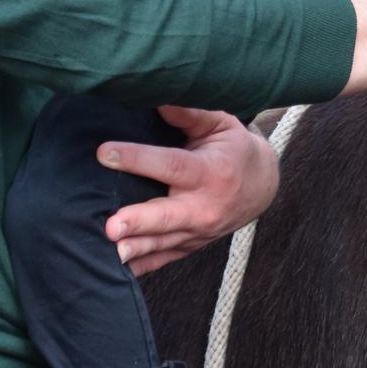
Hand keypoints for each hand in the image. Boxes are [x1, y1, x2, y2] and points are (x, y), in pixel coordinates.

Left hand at [97, 104, 279, 273]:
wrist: (262, 187)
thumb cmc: (234, 149)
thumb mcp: (221, 124)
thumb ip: (189, 113)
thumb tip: (157, 97)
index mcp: (210, 172)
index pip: (170, 165)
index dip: (137, 158)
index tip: (104, 152)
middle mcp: (205, 206)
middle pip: (167, 216)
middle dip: (139, 222)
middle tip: (111, 226)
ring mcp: (198, 231)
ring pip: (163, 243)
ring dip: (136, 248)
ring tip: (110, 252)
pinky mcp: (190, 246)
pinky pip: (163, 260)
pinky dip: (141, 266)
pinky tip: (114, 270)